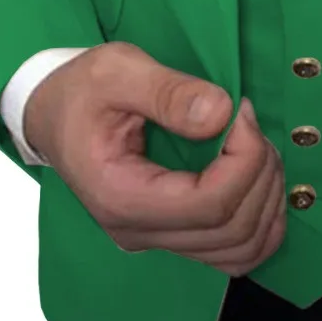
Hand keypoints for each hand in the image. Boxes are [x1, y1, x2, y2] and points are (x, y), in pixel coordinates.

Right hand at [25, 41, 285, 274]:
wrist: (54, 115)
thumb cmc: (81, 90)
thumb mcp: (115, 70)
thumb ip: (167, 91)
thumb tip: (221, 114)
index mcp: (122, 196)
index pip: (210, 204)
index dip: (245, 159)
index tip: (241, 110)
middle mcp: (139, 231)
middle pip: (233, 230)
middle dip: (261, 172)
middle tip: (249, 121)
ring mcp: (156, 239)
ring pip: (241, 249)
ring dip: (267, 197)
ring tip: (254, 144)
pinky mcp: (172, 234)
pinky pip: (233, 251)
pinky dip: (262, 219)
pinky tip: (256, 175)